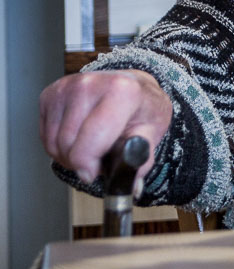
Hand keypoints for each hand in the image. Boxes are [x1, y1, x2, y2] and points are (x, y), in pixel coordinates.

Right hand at [39, 70, 172, 186]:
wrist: (132, 86)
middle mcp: (91, 84)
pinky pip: (45, 136)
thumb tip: (130, 184)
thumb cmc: (141, 109)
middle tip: (99, 156)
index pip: (90, 141)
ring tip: (91, 145)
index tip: (93, 173)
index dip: (88, 165)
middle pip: (68, 145)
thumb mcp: (153, 132)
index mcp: (122, 92)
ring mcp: (67, 86)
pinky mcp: (51, 93)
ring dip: (68, 155)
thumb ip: (142, 159)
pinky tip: (78, 136)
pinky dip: (58, 145)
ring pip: (54, 143)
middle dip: (81, 161)